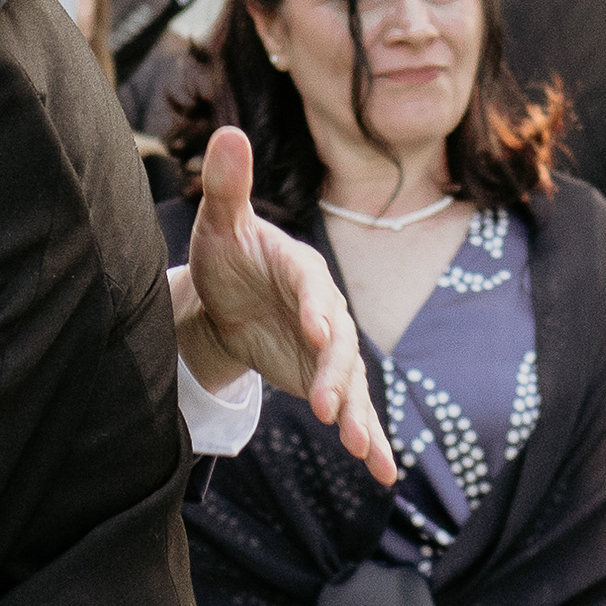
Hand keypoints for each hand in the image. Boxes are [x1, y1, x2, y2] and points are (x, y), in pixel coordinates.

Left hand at [175, 124, 397, 482]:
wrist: (229, 298)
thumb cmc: (227, 254)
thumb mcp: (221, 224)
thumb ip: (230, 186)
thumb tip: (229, 132)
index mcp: (302, 270)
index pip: (312, 287)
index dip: (316, 306)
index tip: (316, 327)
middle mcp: (327, 311)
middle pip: (338, 344)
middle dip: (334, 375)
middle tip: (325, 408)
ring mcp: (332, 351)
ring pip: (351, 384)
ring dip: (357, 415)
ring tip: (357, 448)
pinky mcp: (329, 383)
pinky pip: (355, 413)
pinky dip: (372, 442)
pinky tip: (385, 473)